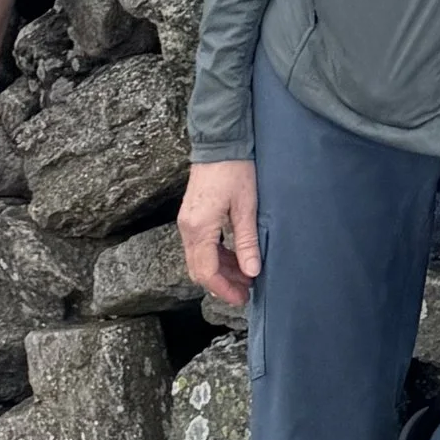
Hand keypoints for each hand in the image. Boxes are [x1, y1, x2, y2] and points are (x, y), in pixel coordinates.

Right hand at [178, 159, 260, 306]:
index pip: (207, 271)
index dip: (224, 289)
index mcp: (199, 228)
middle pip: (200, 269)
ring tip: (245, 276)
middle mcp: (187, 228)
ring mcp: (187, 222)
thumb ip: (248, 241)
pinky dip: (216, 255)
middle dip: (222, 283)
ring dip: (220, 270)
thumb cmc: (235, 169)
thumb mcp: (246, 206)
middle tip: (246, 291)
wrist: (220, 140)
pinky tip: (235, 257)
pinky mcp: (192, 215)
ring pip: (199, 258)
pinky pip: (200, 245)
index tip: (242, 298)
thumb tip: (252, 271)